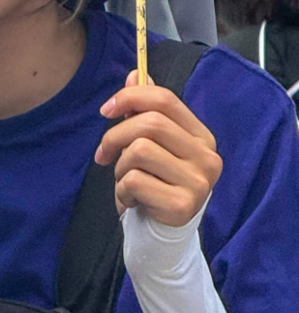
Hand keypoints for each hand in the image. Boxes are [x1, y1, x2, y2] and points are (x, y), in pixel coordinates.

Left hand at [95, 71, 221, 226]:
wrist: (160, 237)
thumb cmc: (154, 183)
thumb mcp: (150, 145)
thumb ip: (145, 110)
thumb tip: (135, 74)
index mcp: (202, 137)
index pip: (166, 99)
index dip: (130, 97)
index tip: (106, 110)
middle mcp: (208, 158)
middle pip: (150, 123)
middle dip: (115, 136)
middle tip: (104, 155)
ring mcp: (199, 183)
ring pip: (138, 151)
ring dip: (119, 167)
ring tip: (126, 182)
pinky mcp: (182, 206)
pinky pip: (133, 181)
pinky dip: (121, 190)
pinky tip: (132, 201)